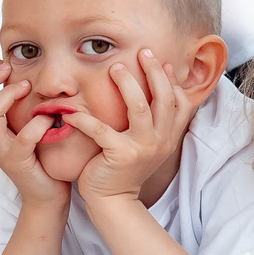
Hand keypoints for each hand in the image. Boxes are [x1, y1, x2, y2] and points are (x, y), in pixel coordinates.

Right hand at [0, 63, 68, 218]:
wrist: (46, 198)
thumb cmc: (42, 162)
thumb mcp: (29, 133)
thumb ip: (24, 113)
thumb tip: (30, 82)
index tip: (2, 63)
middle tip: (9, 69)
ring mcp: (2, 153)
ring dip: (7, 97)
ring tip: (26, 87)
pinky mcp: (18, 163)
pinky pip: (22, 139)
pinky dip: (36, 125)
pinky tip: (48, 118)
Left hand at [69, 51, 192, 206]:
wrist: (113, 201)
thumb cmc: (124, 168)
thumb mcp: (146, 144)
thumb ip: (153, 121)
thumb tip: (157, 87)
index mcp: (169, 137)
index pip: (181, 103)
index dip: (173, 81)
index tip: (162, 62)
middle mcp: (161, 141)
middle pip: (164, 98)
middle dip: (153, 72)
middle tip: (142, 52)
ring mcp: (143, 149)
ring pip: (140, 108)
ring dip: (127, 84)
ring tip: (115, 67)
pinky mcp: (120, 156)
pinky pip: (101, 130)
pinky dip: (85, 118)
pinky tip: (72, 111)